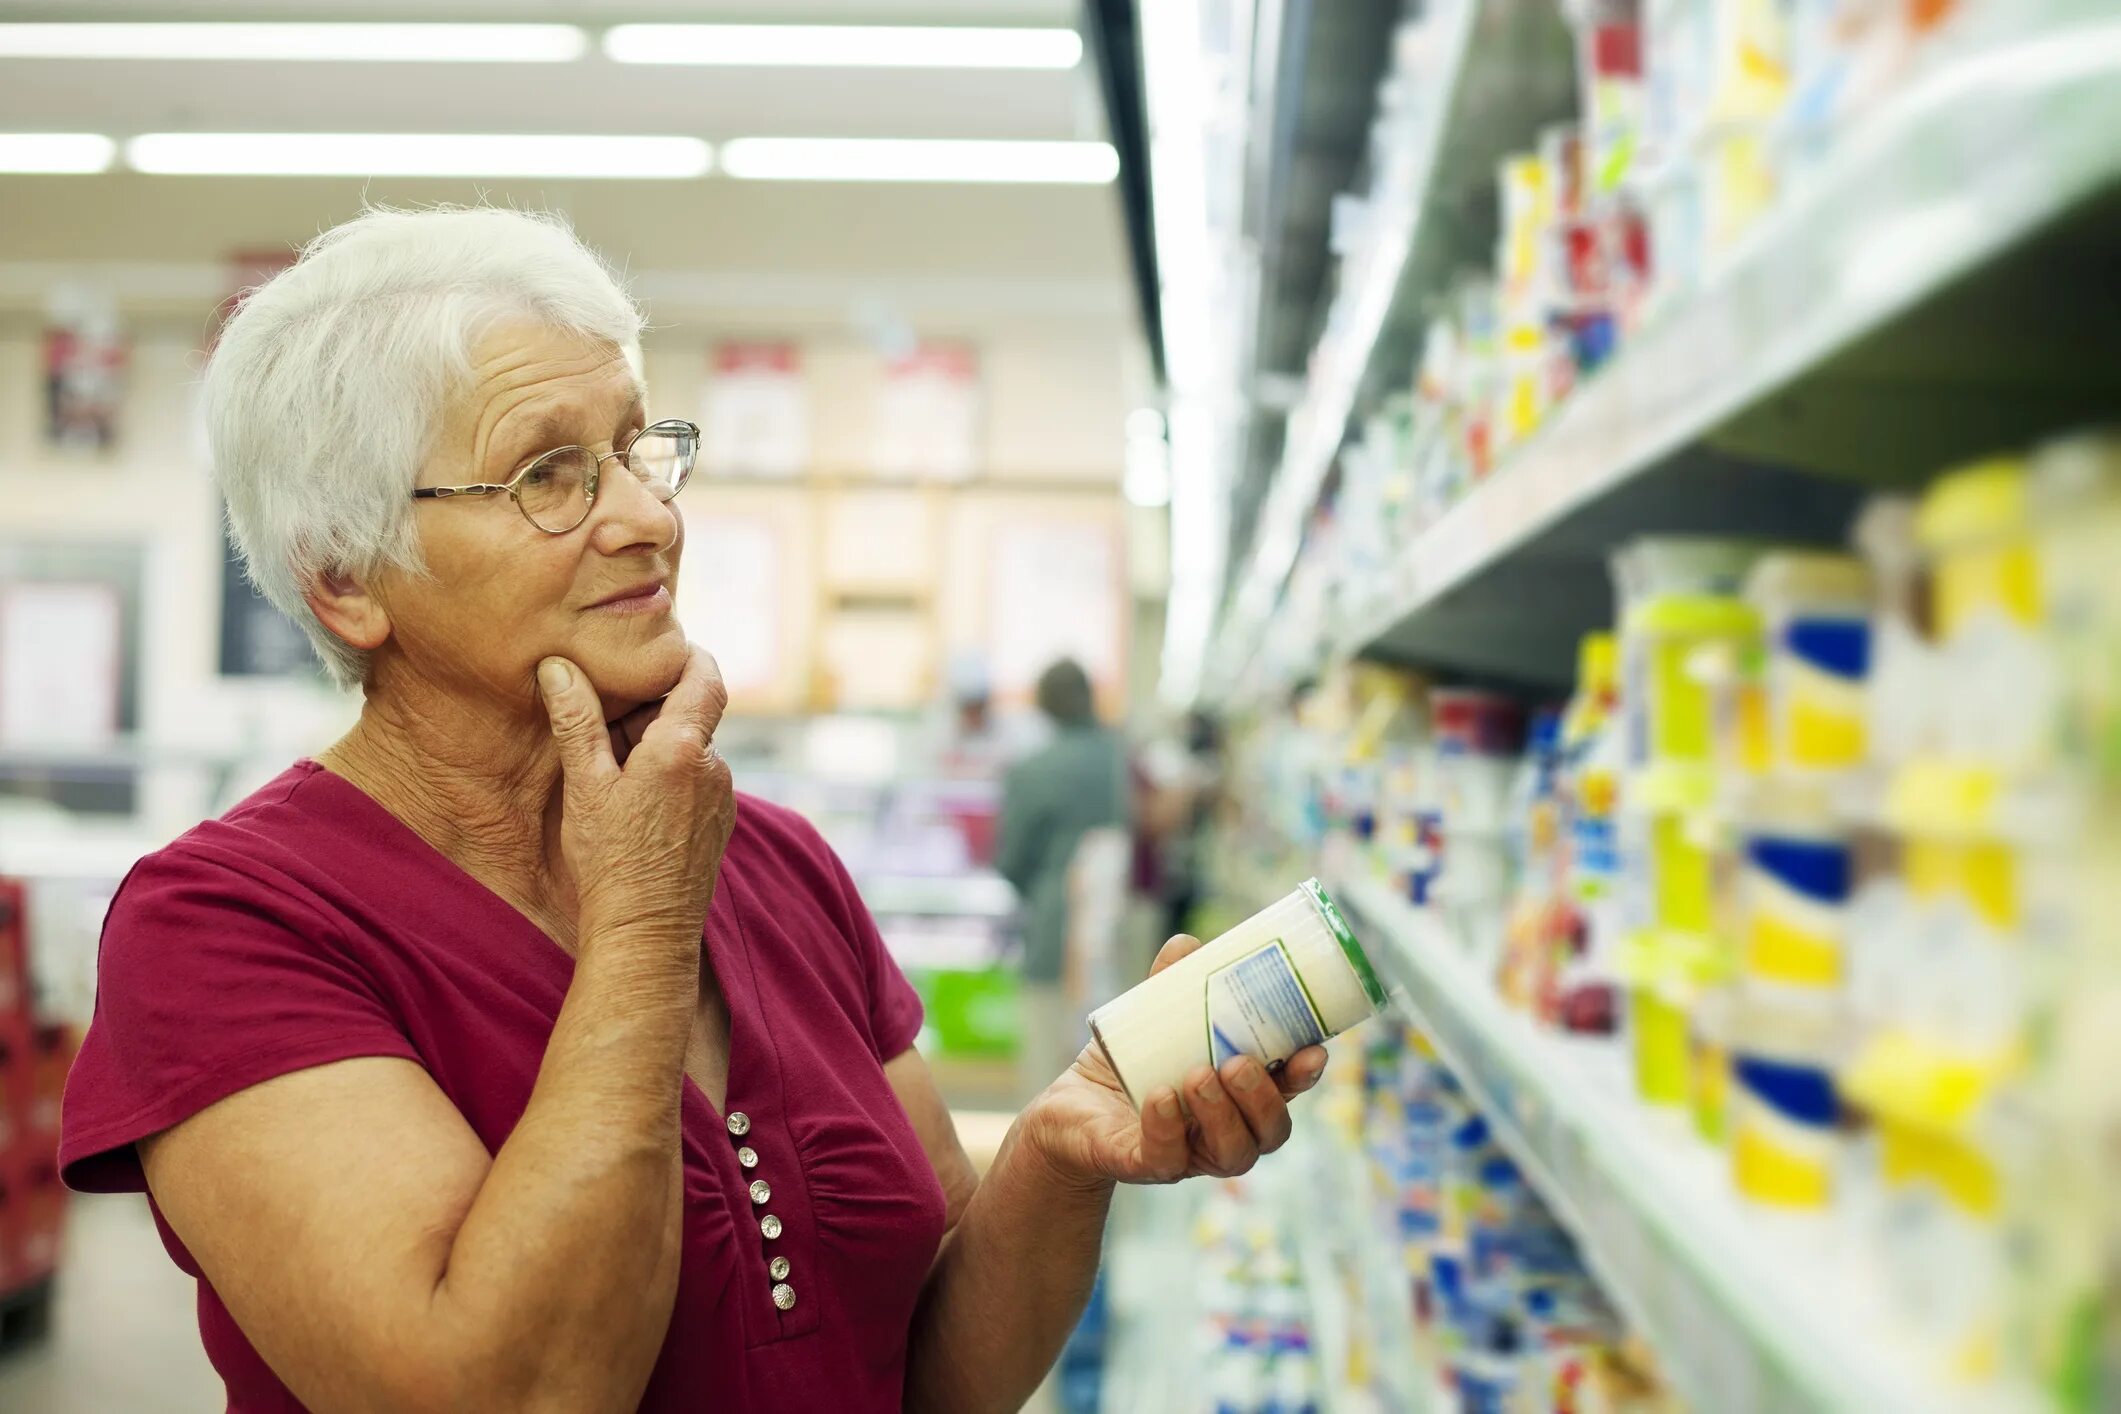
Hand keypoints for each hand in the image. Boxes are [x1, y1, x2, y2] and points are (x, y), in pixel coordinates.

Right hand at [536, 645, 736, 946]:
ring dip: (656, 743)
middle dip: (651, 707)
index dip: (686, 654)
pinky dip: (668, 773)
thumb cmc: (610, 861)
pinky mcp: (719, 824)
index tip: (656, 648)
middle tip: (604, 714)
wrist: (645, 934)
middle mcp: (714, 768)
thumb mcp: (585, 785)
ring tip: (608, 763)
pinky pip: (697, 780)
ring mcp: (721, 798)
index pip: (705, 676)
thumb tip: (558, 667)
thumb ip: (576, 721)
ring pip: (692, 748)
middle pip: (692, 713)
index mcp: (684, 749)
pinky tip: (630, 797)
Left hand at [1020, 935, 1328, 1189]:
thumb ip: (1169, 987)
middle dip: (1263, 1099)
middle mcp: (1223, 1134)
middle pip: (1269, 1133)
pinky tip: (1161, 1099)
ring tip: (1199, 1075)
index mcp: (1238, 1100)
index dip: (1304, 1077)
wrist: (1068, 1112)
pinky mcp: (1144, 1166)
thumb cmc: (1126, 1068)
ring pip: (1231, 1154)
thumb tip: (1187, 944)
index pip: (1286, 1094)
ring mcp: (1188, 1157)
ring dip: (1223, 1114)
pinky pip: (1165, 1158)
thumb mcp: (1149, 1023)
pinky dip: (1167, 1128)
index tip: (1313, 1049)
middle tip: (1237, 1062)